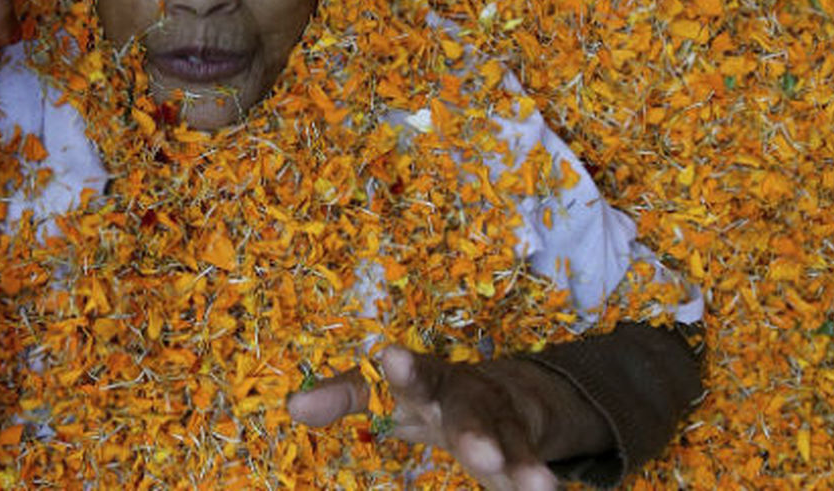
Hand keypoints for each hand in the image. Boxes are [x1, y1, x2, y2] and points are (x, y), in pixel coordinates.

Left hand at [287, 346, 609, 490]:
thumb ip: (345, 396)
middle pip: (472, 413)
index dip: (404, 369)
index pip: (414, 374)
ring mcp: (504, 423)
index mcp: (430, 381)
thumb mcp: (388, 396)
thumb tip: (293, 405)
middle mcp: (470, 397)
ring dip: (524, 465)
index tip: (392, 356)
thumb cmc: (431, 396)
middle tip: (482, 454)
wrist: (507, 393)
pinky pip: (532, 468)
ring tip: (540, 489)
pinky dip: (537, 482)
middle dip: (477, 433)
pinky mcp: (527, 448)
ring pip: (514, 444)